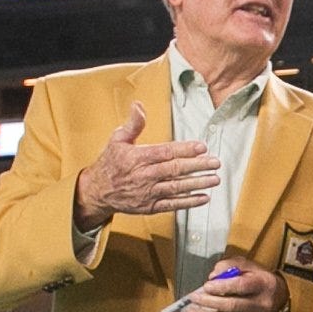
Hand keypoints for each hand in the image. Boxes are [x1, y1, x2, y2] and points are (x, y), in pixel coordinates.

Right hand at [73, 103, 220, 227]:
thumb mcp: (117, 140)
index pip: (165, 152)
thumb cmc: (110, 163)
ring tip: (215, 179)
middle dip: (197, 166)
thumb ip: (133, 124)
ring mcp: (148, 192)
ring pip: (177, 188)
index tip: (202, 147)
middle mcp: (144, 176)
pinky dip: (189, 202)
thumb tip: (138, 105)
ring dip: (198, 183)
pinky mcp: (150, 206)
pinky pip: (173, 204)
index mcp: (137, 158)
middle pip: (174, 170)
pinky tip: (204, 197)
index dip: (184, 149)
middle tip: (215, 162)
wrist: (97, 191)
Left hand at [184, 257, 286, 311]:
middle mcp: (260, 305)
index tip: (206, 286)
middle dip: (210, 302)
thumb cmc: (257, 278)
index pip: (241, 286)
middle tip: (193, 298)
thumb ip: (229, 266)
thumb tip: (212, 277)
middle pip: (233, 305)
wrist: (279, 297)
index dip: (222, 287)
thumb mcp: (247, 265)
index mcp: (261, 285)